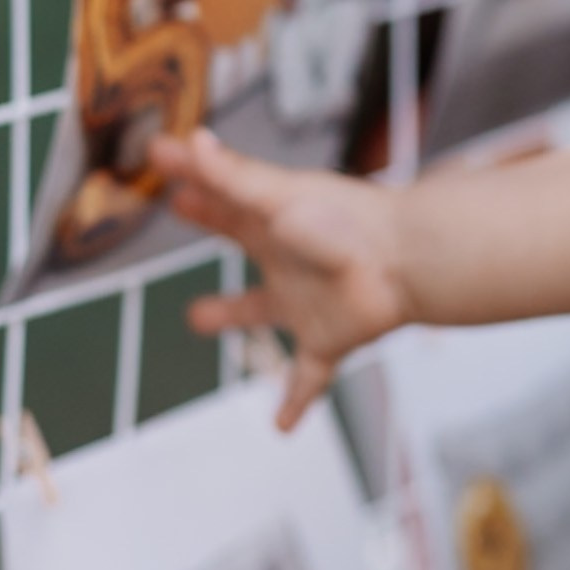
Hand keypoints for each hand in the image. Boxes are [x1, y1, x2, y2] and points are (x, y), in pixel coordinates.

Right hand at [153, 129, 411, 428]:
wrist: (407, 261)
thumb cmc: (346, 222)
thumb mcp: (278, 197)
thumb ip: (230, 176)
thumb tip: (187, 141)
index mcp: (274, 221)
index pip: (222, 196)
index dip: (193, 179)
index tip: (162, 158)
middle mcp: (287, 259)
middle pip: (240, 240)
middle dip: (212, 223)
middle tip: (181, 209)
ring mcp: (306, 302)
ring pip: (261, 309)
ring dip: (231, 313)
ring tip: (196, 317)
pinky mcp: (327, 341)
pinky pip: (307, 378)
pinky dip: (295, 403)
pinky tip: (281, 428)